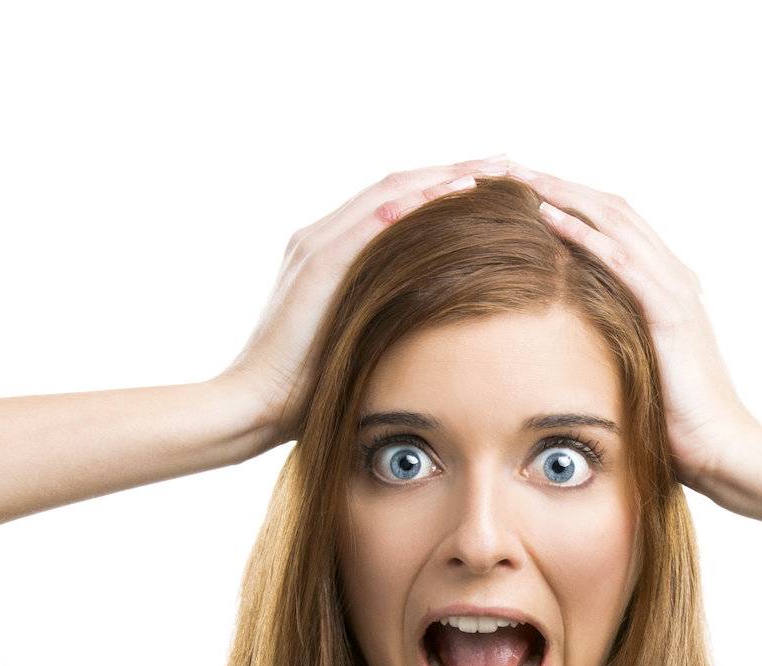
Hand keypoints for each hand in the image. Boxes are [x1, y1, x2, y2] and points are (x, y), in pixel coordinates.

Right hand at [221, 155, 512, 452]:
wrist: (254, 405)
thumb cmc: (304, 393)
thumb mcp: (353, 347)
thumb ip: (380, 325)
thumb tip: (427, 337)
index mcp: (328, 255)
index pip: (392, 206)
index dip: (440, 191)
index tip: (490, 188)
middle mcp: (320, 238)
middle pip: (397, 187)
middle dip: (453, 172)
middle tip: (507, 164)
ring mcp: (317, 246)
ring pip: (391, 193)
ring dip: (446, 177)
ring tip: (495, 170)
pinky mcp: (319, 265)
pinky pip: (376, 221)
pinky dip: (419, 203)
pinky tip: (458, 194)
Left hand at [504, 160, 761, 495]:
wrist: (723, 451)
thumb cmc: (678, 427)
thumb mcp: (637, 374)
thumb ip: (613, 350)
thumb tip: (569, 353)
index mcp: (665, 287)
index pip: (612, 225)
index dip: (568, 199)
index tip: (521, 187)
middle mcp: (673, 276)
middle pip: (610, 208)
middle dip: (558, 182)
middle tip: (509, 164)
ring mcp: (674, 291)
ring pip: (614, 222)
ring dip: (563, 194)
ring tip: (519, 176)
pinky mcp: (671, 315)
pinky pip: (622, 261)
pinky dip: (584, 235)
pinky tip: (549, 218)